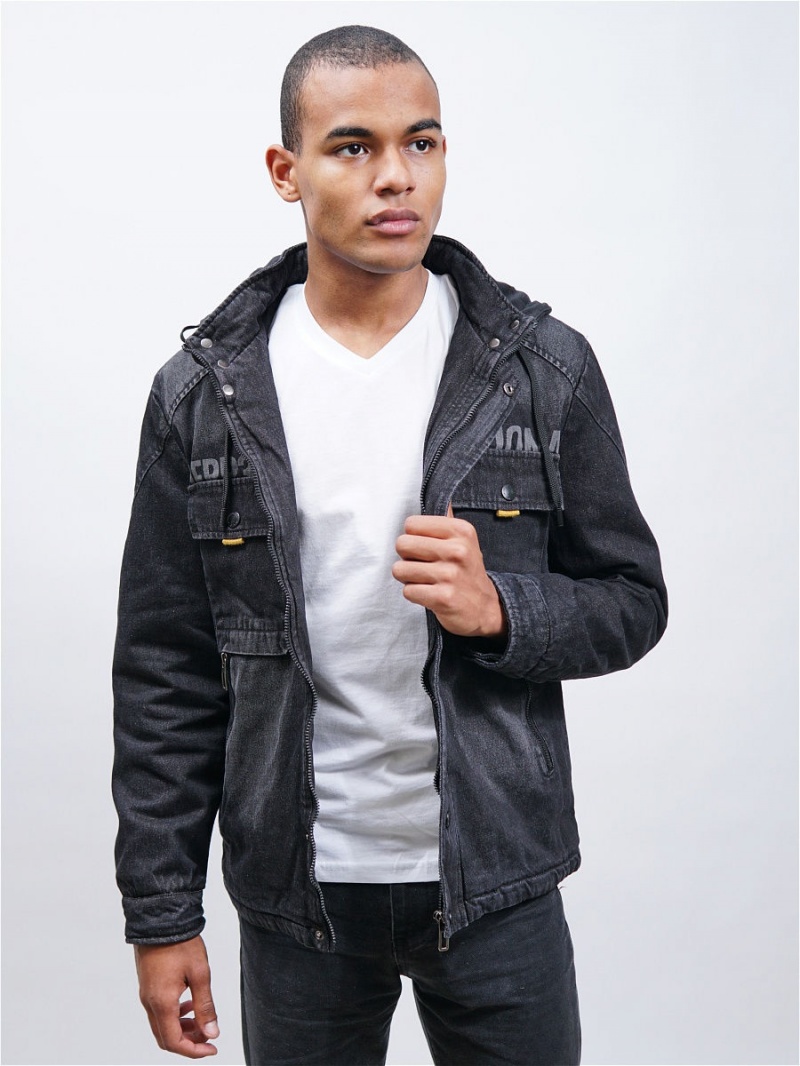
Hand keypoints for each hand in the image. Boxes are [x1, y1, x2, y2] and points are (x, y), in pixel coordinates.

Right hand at [134, 935, 218, 1057]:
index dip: (193, 1050)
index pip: (174, 1042)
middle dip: (188, 1041)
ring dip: (182, 1027)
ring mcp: (146, 994)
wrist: (160, 918)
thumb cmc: (181, 944)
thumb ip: (205, 1006)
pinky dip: (175, 1015)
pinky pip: (159, 1010)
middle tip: (209, 1036)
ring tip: (202, 1018)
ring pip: (162, 1024)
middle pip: (166, 1037)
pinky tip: (190, 1002)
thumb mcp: (200, 974)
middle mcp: (149, 1003)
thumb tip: (212, 1033)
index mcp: (162, 1003)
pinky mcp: (147, 985)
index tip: (212, 1048)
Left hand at [393, 504, 507, 638]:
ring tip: (427, 581)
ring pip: (400, 569)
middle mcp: (457, 550)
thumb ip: (447, 520)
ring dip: (408, 578)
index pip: (411, 524)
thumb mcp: (464, 541)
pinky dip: (414, 594)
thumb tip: (439, 494)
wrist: (486, 608)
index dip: (413, 538)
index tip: (427, 549)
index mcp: (461, 530)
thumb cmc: (466, 571)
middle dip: (407, 558)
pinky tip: (430, 594)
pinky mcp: (443, 597)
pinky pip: (407, 591)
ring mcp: (450, 575)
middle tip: (423, 566)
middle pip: (402, 544)